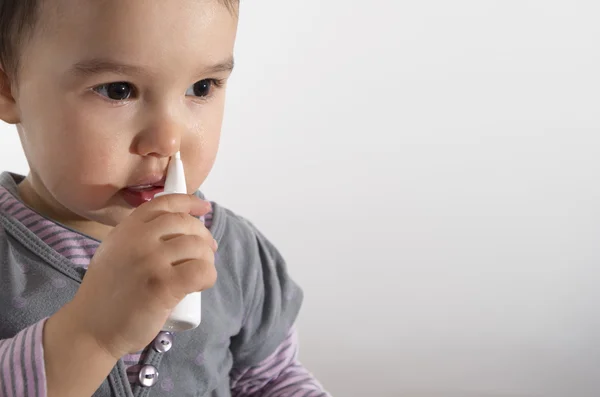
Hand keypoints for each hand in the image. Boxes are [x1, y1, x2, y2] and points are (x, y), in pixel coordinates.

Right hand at [65, 194, 216, 358]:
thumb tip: (178, 228)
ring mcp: (151, 261)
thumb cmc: (108, 295)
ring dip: (207, 259)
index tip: (203, 208)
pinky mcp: (163, 285)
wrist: (91, 329)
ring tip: (200, 272)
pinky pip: (201, 271)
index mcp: (127, 228)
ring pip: (198, 247)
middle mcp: (138, 239)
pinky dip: (208, 277)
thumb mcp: (115, 252)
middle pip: (187, 224)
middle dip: (204, 237)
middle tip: (207, 252)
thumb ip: (138, 236)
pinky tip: (201, 285)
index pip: (165, 203)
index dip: (190, 202)